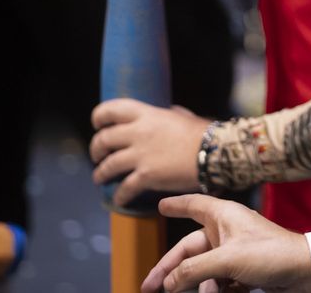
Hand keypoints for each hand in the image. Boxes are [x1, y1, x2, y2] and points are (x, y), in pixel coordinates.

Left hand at [90, 98, 209, 207]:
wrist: (214, 153)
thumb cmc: (204, 133)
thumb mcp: (184, 116)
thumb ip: (170, 114)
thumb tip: (168, 112)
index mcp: (147, 114)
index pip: (111, 110)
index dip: (99, 117)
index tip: (98, 125)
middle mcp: (139, 132)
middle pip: (104, 139)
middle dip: (96, 149)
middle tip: (97, 156)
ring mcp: (141, 155)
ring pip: (108, 165)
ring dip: (101, 173)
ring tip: (100, 178)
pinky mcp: (147, 175)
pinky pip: (125, 187)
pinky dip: (119, 195)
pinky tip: (119, 200)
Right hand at [143, 195, 310, 292]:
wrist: (306, 272)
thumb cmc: (271, 254)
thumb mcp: (226, 260)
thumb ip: (193, 270)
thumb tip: (169, 282)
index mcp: (223, 215)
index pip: (193, 204)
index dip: (176, 205)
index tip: (160, 204)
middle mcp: (228, 230)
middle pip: (189, 248)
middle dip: (171, 269)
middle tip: (149, 287)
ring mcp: (236, 250)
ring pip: (204, 268)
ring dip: (198, 284)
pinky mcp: (245, 268)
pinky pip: (221, 280)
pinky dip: (217, 289)